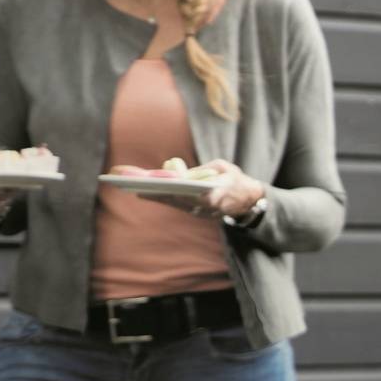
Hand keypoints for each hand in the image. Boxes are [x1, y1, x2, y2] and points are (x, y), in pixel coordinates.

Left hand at [132, 159, 267, 221]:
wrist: (249, 200)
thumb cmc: (235, 179)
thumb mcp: (222, 168)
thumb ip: (202, 170)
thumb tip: (178, 172)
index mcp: (211, 196)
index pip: (183, 192)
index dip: (163, 188)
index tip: (147, 185)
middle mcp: (202, 208)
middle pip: (172, 199)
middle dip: (151, 190)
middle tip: (130, 183)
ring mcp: (199, 212)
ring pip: (171, 203)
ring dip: (151, 194)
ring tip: (131, 185)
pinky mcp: (196, 213)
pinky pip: (176, 204)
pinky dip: (161, 197)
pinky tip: (146, 190)